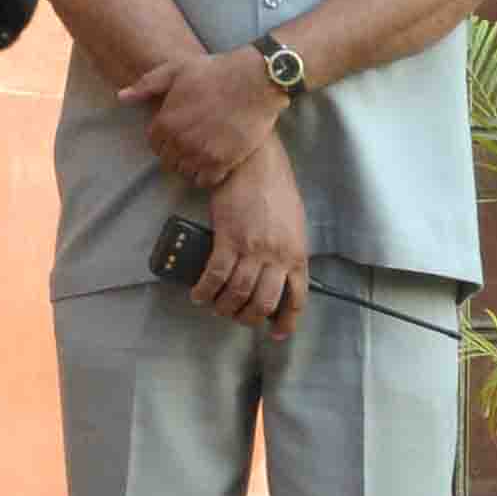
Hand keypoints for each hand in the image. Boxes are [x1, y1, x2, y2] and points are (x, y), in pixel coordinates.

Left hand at [136, 37, 284, 190]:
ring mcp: (201, 153)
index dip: (164, 140)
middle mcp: (179, 141)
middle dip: (176, 154)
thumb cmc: (215, 71)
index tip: (177, 134)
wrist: (254, 80)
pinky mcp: (222, 162)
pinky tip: (216, 163)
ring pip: (186, 173)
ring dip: (191, 166)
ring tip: (203, 154)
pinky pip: (207, 181)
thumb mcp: (176, 69)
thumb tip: (121, 96)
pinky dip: (208, 176)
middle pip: (168, 161)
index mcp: (166, 121)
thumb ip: (146, 85)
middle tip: (192, 144)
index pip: (154, 144)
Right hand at [185, 140, 308, 328]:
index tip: (276, 333)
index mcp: (297, 254)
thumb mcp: (294, 223)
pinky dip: (206, 291)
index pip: (296, 298)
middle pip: (263, 303)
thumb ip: (288, 249)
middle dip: (248, 318)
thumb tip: (277, 271)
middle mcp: (277, 256)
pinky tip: (199, 294)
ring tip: (215, 307)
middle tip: (236, 316)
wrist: (256, 162)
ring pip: (238, 294)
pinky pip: (216, 276)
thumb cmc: (275, 187)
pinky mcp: (228, 240)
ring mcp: (253, 250)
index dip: (285, 321)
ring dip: (224, 307)